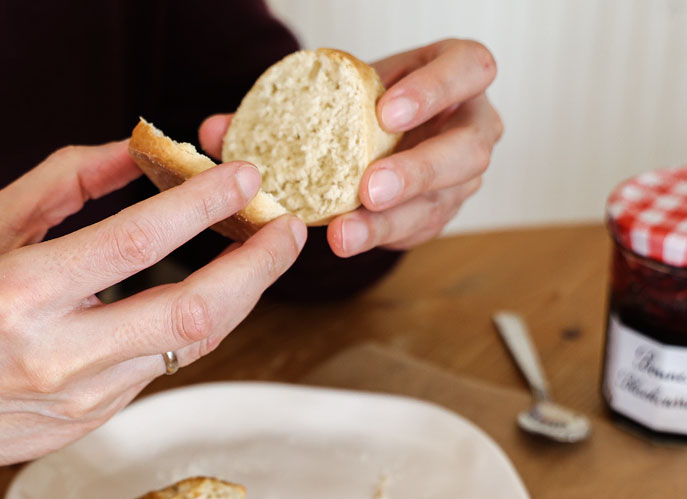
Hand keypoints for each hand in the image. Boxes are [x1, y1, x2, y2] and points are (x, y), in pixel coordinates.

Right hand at [0, 141, 305, 483]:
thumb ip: (65, 183)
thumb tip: (140, 150)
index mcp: (21, 293)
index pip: (136, 243)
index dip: (201, 206)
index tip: (244, 178)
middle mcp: (59, 353)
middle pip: (191, 313)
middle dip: (256, 268)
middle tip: (288, 230)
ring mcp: (84, 396)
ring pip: (191, 346)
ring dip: (238, 296)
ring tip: (261, 253)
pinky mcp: (98, 418)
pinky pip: (166, 365)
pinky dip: (194, 324)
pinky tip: (208, 293)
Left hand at [199, 39, 501, 255]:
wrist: (375, 132)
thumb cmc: (360, 102)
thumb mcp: (332, 90)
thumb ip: (277, 107)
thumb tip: (215, 133)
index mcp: (456, 75)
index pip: (468, 70)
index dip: (434, 91)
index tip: (385, 113)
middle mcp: (470, 126)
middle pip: (466, 150)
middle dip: (418, 171)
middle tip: (369, 188)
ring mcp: (461, 176)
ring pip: (443, 202)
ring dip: (391, 220)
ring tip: (344, 233)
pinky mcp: (439, 213)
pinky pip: (417, 231)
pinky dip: (378, 237)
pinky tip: (346, 240)